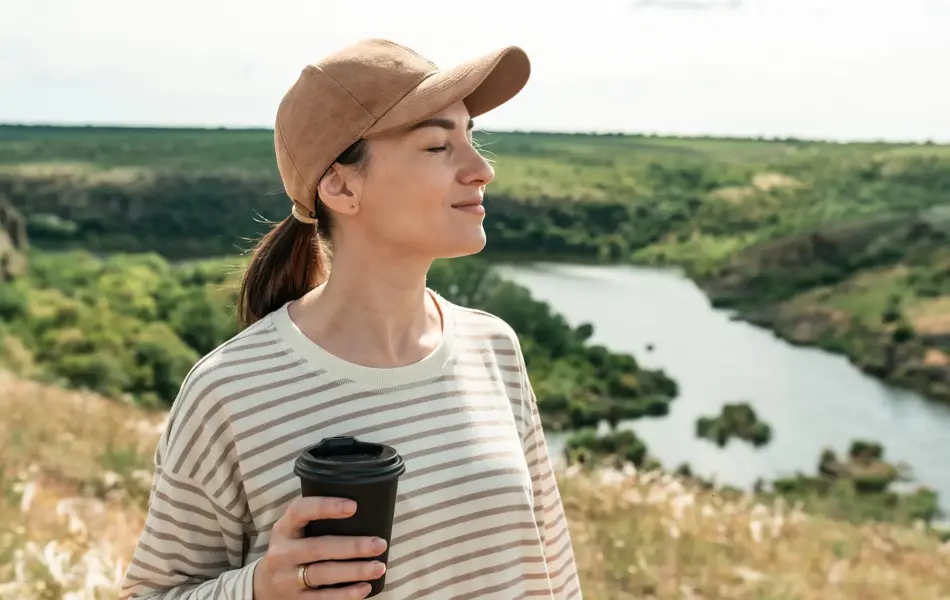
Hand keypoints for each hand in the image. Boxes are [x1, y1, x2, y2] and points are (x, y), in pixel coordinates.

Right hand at [253, 496, 387, 598]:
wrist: (264, 586)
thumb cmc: (292, 550)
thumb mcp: (293, 532)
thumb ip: (315, 521)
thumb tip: (363, 510)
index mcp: (283, 529)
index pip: (300, 511)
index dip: (326, 507)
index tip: (353, 506)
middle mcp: (282, 553)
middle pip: (318, 547)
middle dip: (352, 546)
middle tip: (379, 543)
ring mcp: (287, 579)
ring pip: (323, 574)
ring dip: (354, 571)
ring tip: (379, 567)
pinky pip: (323, 599)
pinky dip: (346, 594)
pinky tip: (365, 588)